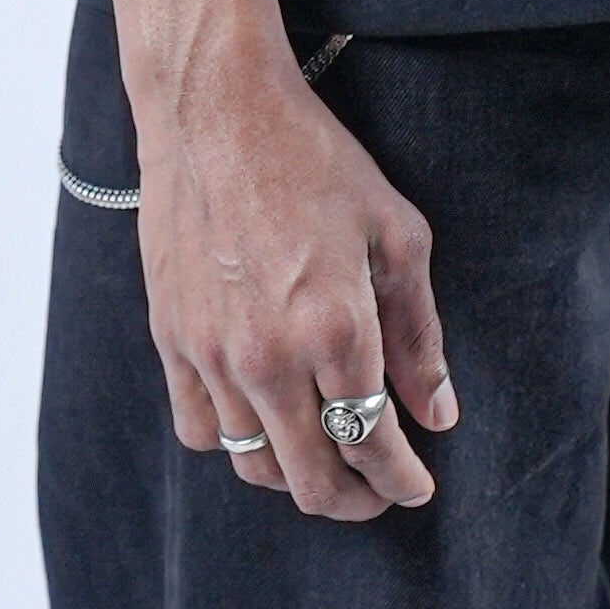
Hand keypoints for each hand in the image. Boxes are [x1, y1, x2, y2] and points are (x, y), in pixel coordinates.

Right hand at [132, 19, 457, 518]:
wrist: (215, 109)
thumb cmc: (315, 159)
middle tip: (379, 491)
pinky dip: (235, 445)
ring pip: (255, 465)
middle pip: (313, 478)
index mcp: (336, 329)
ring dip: (297, 478)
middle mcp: (270, 356)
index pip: (374, 444)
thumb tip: (438, 415)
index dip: (401, 481)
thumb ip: (418, 335)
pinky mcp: (171, 339)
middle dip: (357, 499)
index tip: (417, 488)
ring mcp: (213, 353)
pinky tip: (262, 424)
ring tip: (325, 462)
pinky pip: (200, 430)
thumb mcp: (396, 234)